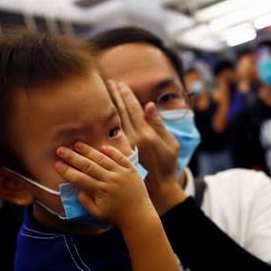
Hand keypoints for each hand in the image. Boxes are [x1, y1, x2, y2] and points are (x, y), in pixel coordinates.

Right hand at [55, 142, 153, 229]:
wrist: (139, 215)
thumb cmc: (116, 215)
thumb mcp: (97, 213)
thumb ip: (85, 201)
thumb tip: (77, 189)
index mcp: (101, 191)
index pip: (80, 179)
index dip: (67, 171)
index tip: (57, 164)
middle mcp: (110, 180)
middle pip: (88, 166)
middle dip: (73, 157)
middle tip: (60, 150)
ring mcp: (121, 173)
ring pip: (103, 159)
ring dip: (89, 151)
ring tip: (77, 144)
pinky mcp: (131, 170)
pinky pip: (120, 157)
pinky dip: (111, 151)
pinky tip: (101, 146)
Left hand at [108, 81, 186, 213]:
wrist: (158, 187)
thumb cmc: (168, 164)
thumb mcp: (171, 143)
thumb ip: (158, 124)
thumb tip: (149, 105)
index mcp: (147, 134)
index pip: (134, 109)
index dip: (127, 95)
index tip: (121, 84)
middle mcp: (134, 139)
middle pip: (122, 113)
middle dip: (116, 97)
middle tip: (109, 83)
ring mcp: (125, 147)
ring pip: (114, 123)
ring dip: (108, 108)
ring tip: (101, 95)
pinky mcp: (120, 154)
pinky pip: (111, 136)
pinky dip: (106, 123)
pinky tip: (99, 117)